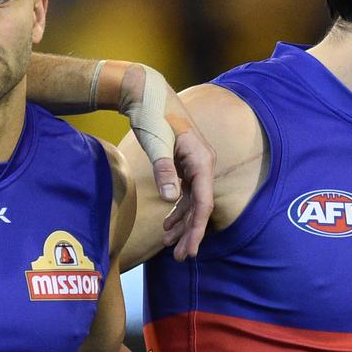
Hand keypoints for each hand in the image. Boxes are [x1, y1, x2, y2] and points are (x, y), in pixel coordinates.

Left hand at [119, 65, 214, 259]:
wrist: (147, 93)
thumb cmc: (151, 114)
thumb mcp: (156, 142)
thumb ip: (164, 170)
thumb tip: (172, 199)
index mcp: (202, 159)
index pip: (204, 202)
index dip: (197, 229)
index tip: (190, 250)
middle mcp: (204, 163)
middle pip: (201, 206)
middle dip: (192, 233)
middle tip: (181, 258)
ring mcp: (196, 164)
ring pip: (194, 202)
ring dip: (183, 224)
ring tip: (171, 247)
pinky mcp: (185, 164)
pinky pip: (186, 193)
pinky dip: (178, 211)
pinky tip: (168, 226)